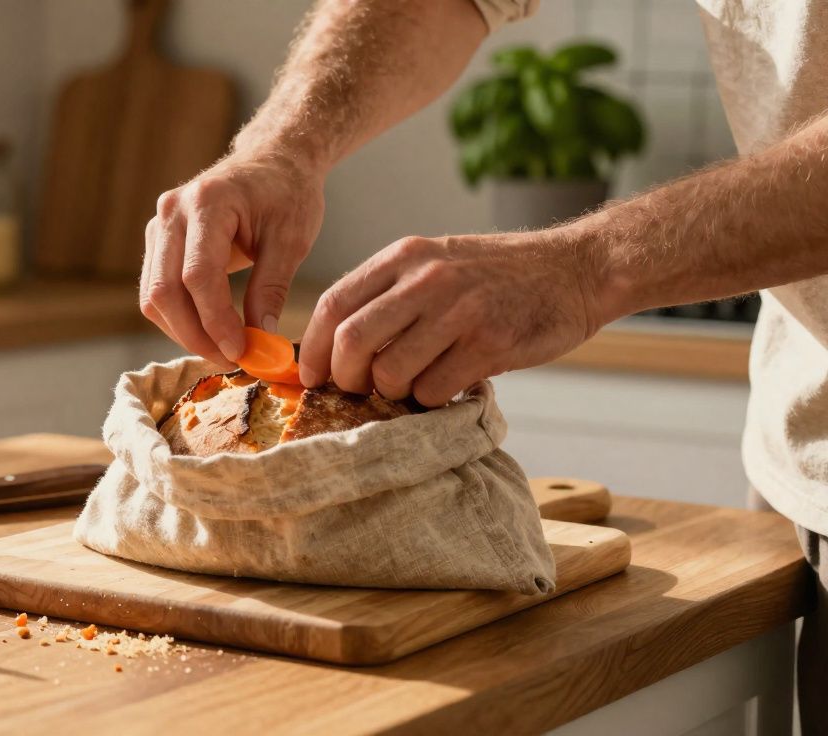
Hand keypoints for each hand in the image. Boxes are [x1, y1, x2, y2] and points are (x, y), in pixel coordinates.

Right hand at [140, 154, 324, 364]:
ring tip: (223, 350)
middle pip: (165, 289)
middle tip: (232, 360)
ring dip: (184, 332)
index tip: (240, 351)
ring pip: (154, 295)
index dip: (215, 321)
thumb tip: (261, 341)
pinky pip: (156, 290)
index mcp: (208, 202)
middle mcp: (173, 211)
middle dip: (196, 335)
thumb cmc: (287, 193)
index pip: (198, 275)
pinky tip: (208, 333)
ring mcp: (159, 225)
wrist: (273, 160)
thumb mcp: (291, 240)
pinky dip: (178, 318)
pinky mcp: (158, 241)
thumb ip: (272, 289)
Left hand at [298, 231, 606, 405]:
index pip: (333, 305)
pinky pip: (434, 391)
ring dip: (393, 394)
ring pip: (390, 374)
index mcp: (404, 256)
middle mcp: (426, 279)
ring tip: (414, 386)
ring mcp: (459, 311)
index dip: (313, 350)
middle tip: (360, 392)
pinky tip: (448, 386)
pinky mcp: (490, 344)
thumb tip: (334, 348)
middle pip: (351, 343)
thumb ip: (388, 295)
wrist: (576, 268)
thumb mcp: (435, 263)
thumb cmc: (497, 275)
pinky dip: (431, 401)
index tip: (313, 377)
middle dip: (345, 380)